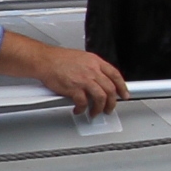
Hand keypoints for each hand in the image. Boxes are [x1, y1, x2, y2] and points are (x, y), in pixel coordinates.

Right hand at [0, 33, 128, 116]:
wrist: (45, 60)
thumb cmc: (60, 59)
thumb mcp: (82, 58)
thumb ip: (93, 68)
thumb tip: (100, 79)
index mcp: (96, 62)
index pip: (115, 75)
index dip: (122, 87)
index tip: (124, 94)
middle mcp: (92, 71)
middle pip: (110, 89)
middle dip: (112, 102)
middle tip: (109, 108)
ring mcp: (84, 80)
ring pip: (100, 98)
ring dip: (99, 108)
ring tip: (95, 112)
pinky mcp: (74, 89)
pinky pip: (83, 103)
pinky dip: (82, 109)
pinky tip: (79, 110)